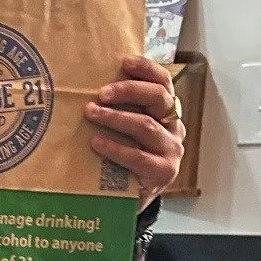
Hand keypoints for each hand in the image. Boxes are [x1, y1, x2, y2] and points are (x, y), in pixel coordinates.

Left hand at [84, 55, 184, 211]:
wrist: (128, 199)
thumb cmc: (122, 156)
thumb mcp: (123, 128)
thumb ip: (117, 108)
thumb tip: (87, 82)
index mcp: (166, 112)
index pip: (163, 83)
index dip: (147, 69)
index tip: (124, 61)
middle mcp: (174, 127)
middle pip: (158, 98)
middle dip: (129, 90)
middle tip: (101, 93)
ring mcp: (171, 150)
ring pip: (146, 125)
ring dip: (116, 117)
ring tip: (91, 113)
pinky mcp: (163, 172)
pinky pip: (138, 156)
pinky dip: (115, 148)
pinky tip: (96, 143)